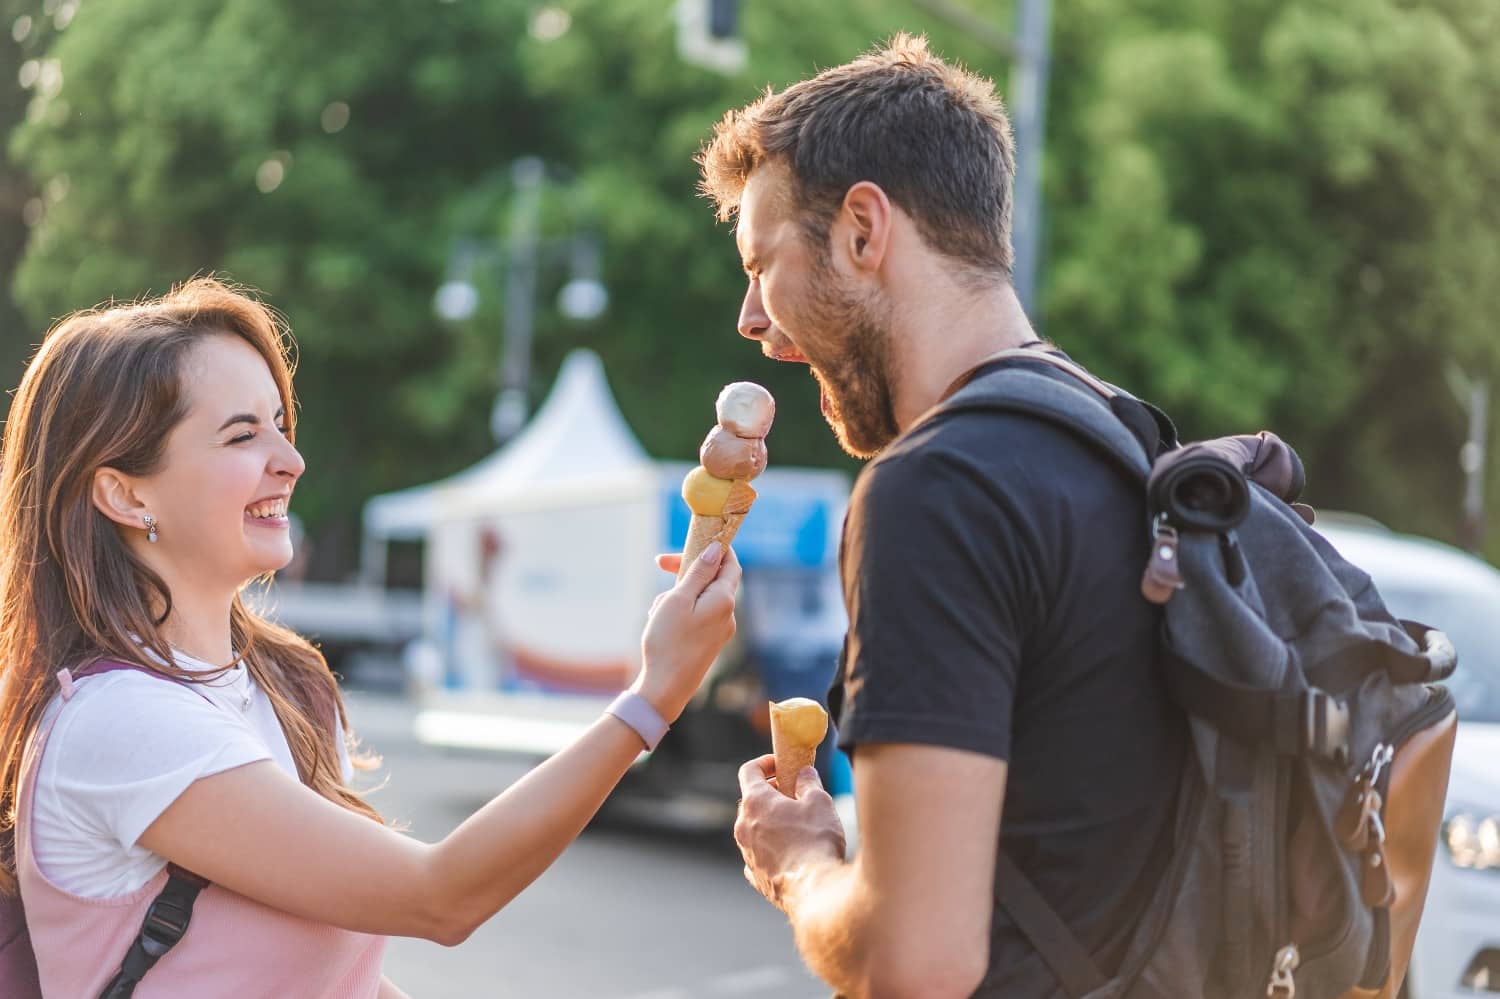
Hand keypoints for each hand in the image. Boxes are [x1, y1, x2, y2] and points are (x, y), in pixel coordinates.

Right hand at [637, 542, 740, 721]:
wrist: (665, 688)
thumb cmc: (668, 641)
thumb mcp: (679, 599)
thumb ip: (699, 572)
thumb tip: (716, 549)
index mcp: (724, 600)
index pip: (729, 563)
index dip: (714, 548)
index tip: (693, 541)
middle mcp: (728, 614)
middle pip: (713, 579)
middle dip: (687, 571)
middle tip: (660, 565)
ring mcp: (721, 630)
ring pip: (701, 597)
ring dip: (678, 594)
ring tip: (656, 608)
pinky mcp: (710, 643)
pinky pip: (698, 616)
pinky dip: (680, 611)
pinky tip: (660, 621)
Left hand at [735, 754, 845, 910]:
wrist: (815, 891)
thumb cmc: (816, 842)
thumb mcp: (819, 802)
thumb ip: (809, 783)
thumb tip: (804, 774)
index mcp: (755, 802)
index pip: (749, 770)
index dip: (765, 763)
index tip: (781, 764)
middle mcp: (743, 826)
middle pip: (751, 800)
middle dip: (771, 792)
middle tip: (794, 793)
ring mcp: (747, 852)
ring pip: (754, 828)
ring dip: (770, 821)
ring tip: (797, 824)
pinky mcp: (755, 875)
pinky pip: (758, 854)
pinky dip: (770, 847)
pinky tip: (789, 851)